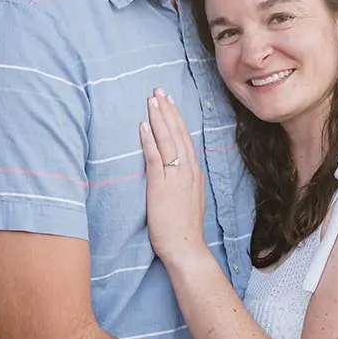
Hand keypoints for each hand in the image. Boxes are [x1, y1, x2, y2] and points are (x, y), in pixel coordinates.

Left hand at [140, 89, 206, 268]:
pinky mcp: (161, 186)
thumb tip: (177, 172)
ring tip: (152, 100)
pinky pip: (155, 158)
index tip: (169, 102)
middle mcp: (187, 171)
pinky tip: (144, 126)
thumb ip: (184, 182)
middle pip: (177, 134)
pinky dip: (150, 141)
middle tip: (159, 91)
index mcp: (194, 173)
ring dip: (159, 119)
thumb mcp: (190, 199)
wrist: (186, 247)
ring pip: (168, 141)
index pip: (185, 138)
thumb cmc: (185, 228)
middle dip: (167, 111)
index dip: (176, 118)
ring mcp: (175, 177)